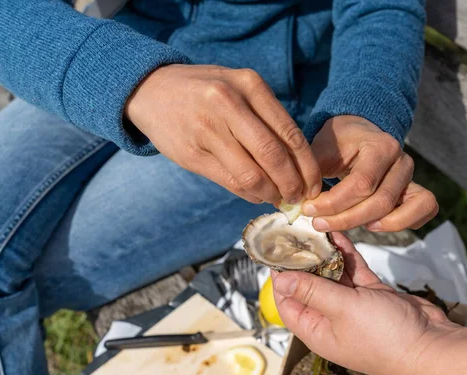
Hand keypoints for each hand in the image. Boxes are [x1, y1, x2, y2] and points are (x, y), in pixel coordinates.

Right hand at [125, 64, 320, 203]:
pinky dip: (250, 194)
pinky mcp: (191, 154)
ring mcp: (207, 130)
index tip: (315, 184)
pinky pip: (230, 182)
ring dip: (271, 194)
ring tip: (277, 198)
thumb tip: (298, 164)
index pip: (290, 134)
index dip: (307, 166)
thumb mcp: (238, 87)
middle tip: (298, 198)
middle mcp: (229, 104)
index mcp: (249, 85)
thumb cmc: (206, 91)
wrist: (151, 90)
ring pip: (252, 176)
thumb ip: (266, 116)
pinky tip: (257, 195)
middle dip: (293, 185)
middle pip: (274, 157)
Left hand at [272, 233, 459, 374]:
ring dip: (325, 254)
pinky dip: (347, 256)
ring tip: (315, 230)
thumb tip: (280, 279)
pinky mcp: (372, 296)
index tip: (276, 251)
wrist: (432, 345)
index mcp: (317, 330)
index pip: (287, 302)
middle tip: (296, 234)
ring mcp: (353, 307)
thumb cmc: (386, 337)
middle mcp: (332, 319)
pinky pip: (354, 272)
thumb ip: (311, 291)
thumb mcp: (342, 309)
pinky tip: (339, 236)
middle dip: (303, 261)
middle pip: (309, 285)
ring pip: (333, 275)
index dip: (280, 277)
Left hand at [302, 116, 437, 230]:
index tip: (308, 210)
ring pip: (402, 211)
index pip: (362, 184)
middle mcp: (402, 162)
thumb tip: (300, 202)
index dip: (334, 203)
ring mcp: (412, 178)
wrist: (359, 132)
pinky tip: (372, 225)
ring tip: (345, 226)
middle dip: (346, 219)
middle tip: (318, 224)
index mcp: (381, 146)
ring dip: (371, 224)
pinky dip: (403, 223)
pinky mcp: (415, 190)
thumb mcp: (322, 148)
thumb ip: (312, 173)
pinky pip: (424, 211)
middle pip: (380, 202)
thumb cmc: (339, 142)